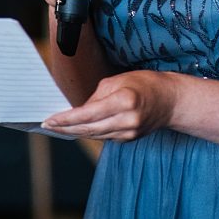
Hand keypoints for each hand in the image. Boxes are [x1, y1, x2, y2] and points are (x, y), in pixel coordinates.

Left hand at [42, 70, 177, 141]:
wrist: (170, 101)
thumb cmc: (145, 84)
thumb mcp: (119, 80)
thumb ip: (97, 96)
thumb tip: (80, 111)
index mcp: (124, 101)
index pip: (88, 114)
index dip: (66, 119)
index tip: (49, 120)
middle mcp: (127, 120)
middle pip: (88, 129)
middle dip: (65, 128)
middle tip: (48, 126)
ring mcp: (129, 133)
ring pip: (95, 135)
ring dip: (75, 132)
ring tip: (58, 127)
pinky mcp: (129, 139)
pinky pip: (104, 136)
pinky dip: (91, 132)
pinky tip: (79, 128)